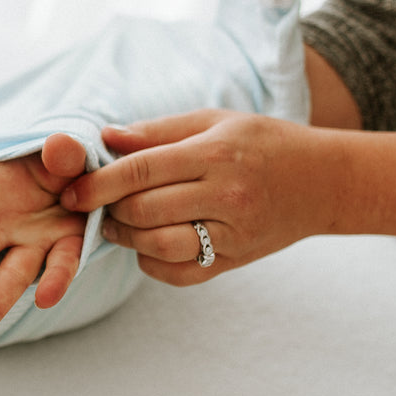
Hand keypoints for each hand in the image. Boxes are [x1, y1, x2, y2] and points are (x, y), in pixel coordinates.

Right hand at [0, 132, 87, 348]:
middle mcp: (7, 218)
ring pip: (9, 276)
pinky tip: (44, 301)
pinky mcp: (67, 248)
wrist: (96, 178)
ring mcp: (35, 238)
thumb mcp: (62, 148)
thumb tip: (59, 146)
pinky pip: (62, 266)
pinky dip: (56, 281)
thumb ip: (62, 150)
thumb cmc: (63, 159)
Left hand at [61, 109, 334, 284]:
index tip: (71, 190)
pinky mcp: (236, 261)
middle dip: (107, 210)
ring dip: (125, 238)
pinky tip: (148, 244)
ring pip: (158, 246)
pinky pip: (179, 274)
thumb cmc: (263, 143)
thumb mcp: (214, 121)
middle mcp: (226, 196)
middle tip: (93, 204)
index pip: (142, 170)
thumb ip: (157, 131)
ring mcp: (233, 234)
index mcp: (216, 154)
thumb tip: (104, 138)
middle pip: (144, 211)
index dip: (98, 183)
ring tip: (117, 223)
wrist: (324, 181)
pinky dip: (152, 263)